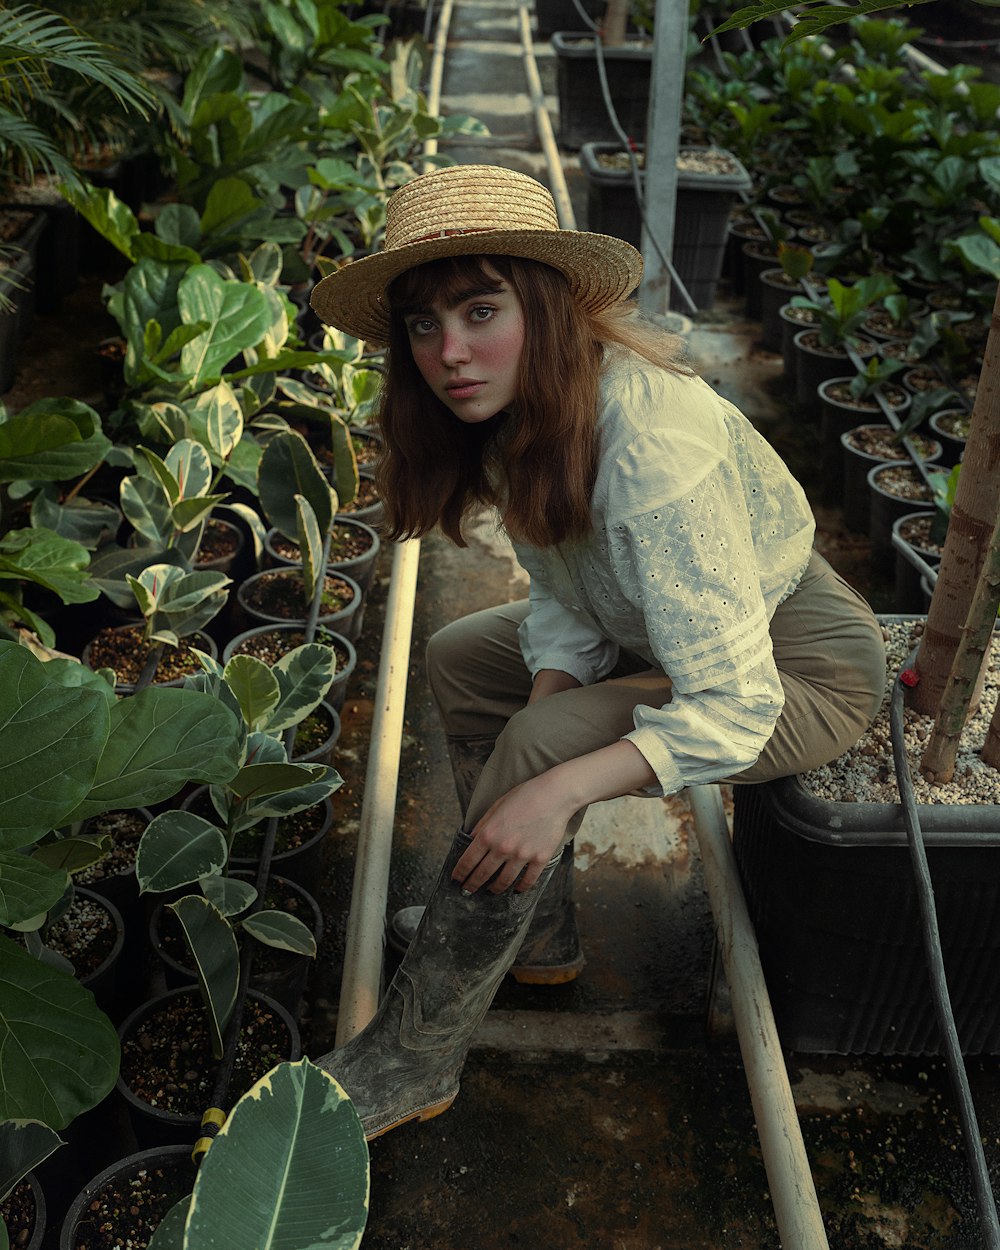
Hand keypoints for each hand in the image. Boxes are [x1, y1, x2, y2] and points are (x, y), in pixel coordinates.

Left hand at [452, 775, 573, 894]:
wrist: (554, 796)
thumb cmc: (524, 797)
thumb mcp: (496, 807)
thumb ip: (482, 825)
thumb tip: (471, 840)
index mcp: (489, 834)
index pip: (468, 860)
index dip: (460, 873)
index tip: (456, 879)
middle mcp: (503, 848)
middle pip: (482, 874)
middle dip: (472, 885)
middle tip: (467, 891)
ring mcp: (522, 856)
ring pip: (504, 881)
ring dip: (495, 889)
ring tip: (491, 891)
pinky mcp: (540, 859)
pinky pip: (528, 880)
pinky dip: (521, 887)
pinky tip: (517, 889)